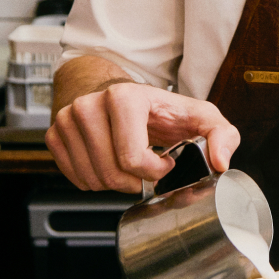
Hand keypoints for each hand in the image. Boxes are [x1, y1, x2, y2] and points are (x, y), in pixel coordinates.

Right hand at [45, 80, 240, 192]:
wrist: (122, 95)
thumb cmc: (161, 109)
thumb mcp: (200, 116)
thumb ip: (222, 135)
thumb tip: (220, 161)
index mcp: (125, 97)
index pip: (131, 158)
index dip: (154, 171)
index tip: (165, 160)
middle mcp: (90, 104)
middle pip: (111, 173)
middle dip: (135, 181)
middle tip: (147, 166)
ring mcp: (68, 119)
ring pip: (92, 179)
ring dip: (115, 182)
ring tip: (128, 163)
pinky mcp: (56, 134)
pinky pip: (75, 178)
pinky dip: (95, 180)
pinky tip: (109, 163)